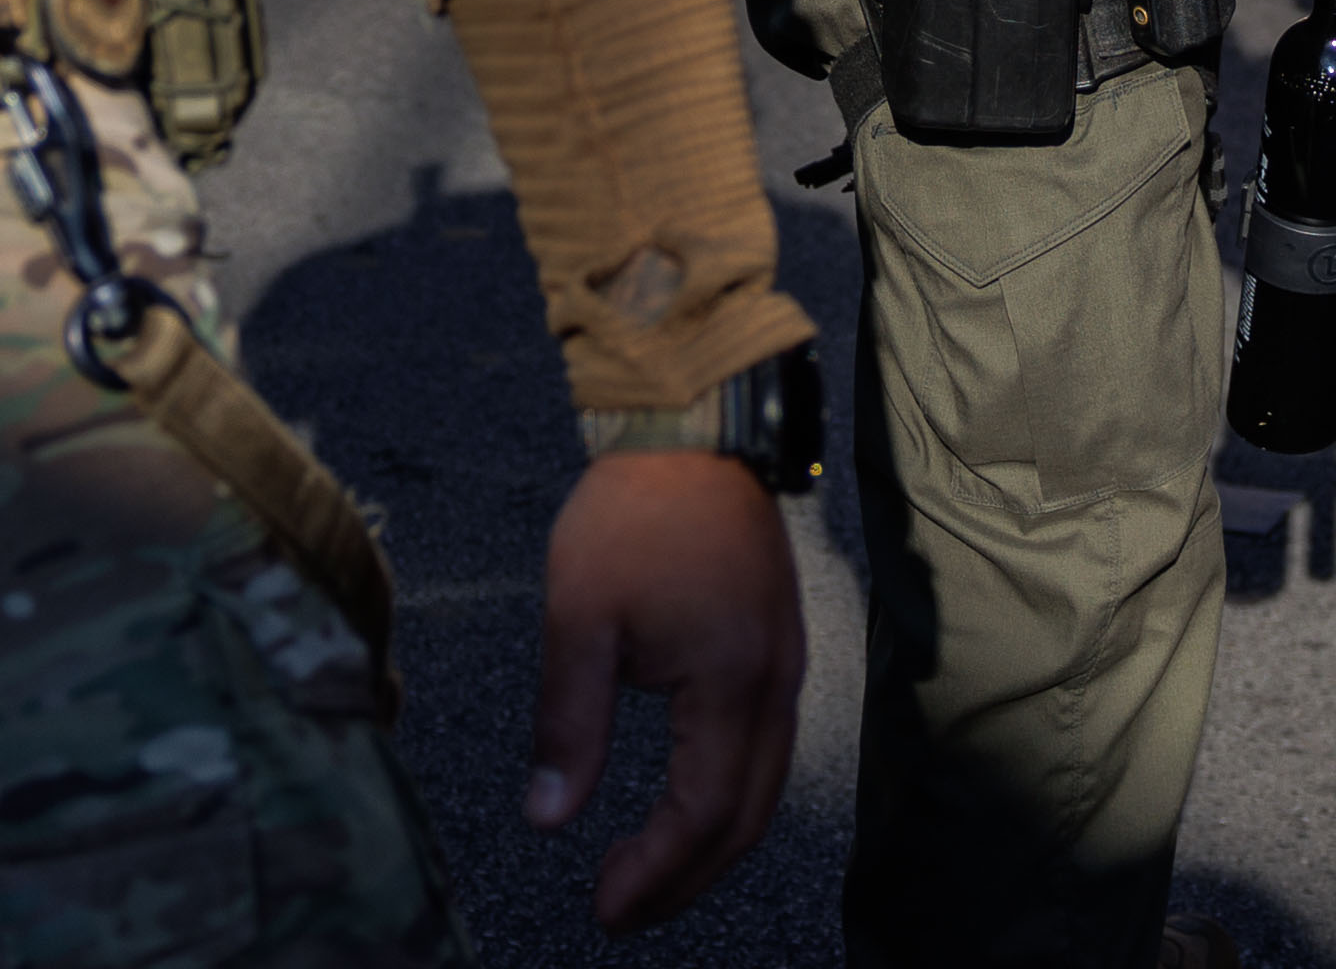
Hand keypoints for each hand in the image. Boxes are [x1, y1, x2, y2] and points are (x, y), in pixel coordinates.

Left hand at [525, 450, 806, 929]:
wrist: (696, 424)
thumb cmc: (634, 512)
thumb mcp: (580, 618)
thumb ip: (570, 725)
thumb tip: (549, 818)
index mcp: (730, 685)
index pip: (701, 815)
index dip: (655, 875)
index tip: (603, 908)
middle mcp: (775, 686)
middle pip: (746, 819)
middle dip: (686, 880)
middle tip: (622, 911)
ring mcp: (786, 665)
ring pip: (763, 788)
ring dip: (710, 843)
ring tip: (649, 872)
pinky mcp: (777, 645)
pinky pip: (766, 748)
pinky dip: (728, 795)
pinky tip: (686, 800)